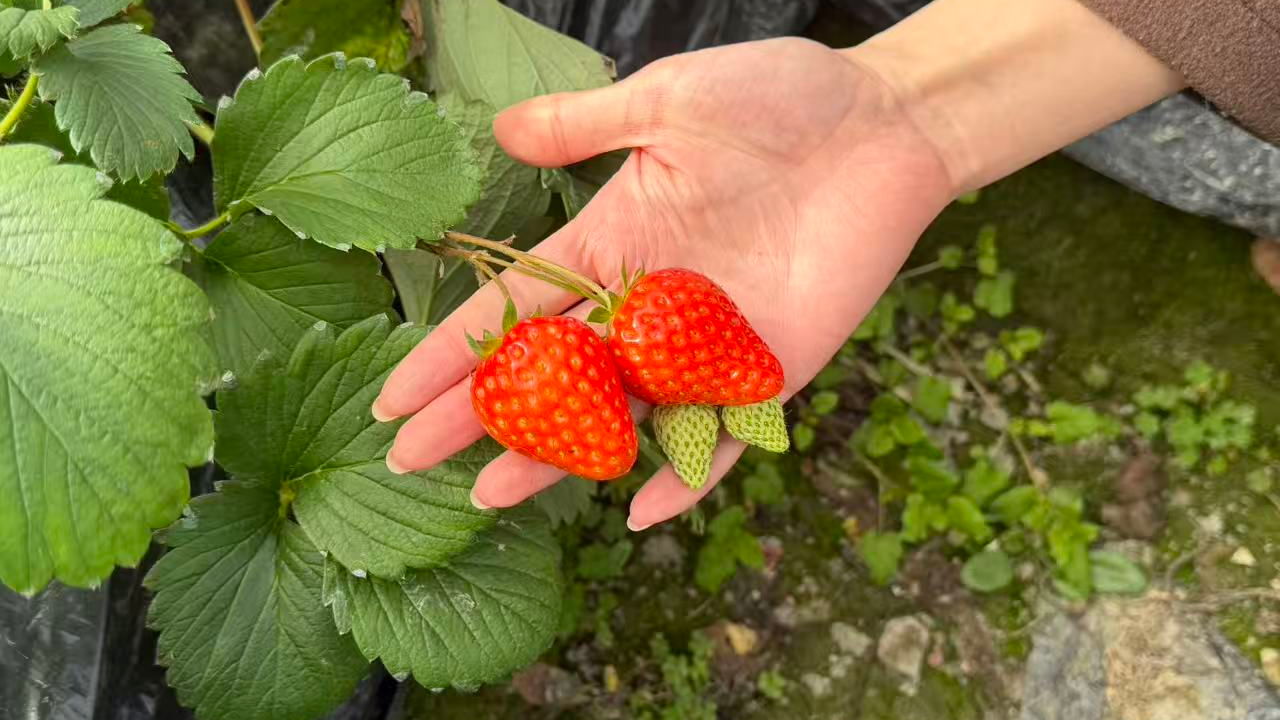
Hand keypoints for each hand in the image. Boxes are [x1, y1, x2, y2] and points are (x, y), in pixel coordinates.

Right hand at [373, 37, 954, 528]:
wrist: (883, 123)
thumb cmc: (779, 98)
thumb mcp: (670, 99)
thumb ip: (588, 125)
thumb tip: (502, 129)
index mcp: (612, 243)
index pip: (513, 309)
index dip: (449, 353)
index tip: (393, 399)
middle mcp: (646, 304)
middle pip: (550, 374)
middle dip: (479, 416)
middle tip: (411, 463)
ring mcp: (705, 343)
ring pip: (620, 415)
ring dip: (560, 457)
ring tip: (494, 497)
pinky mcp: (771, 367)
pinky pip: (725, 432)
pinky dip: (691, 473)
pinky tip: (642, 509)